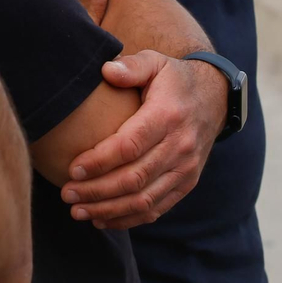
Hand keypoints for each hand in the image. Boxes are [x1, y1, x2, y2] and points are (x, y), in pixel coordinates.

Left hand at [60, 51, 227, 229]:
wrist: (215, 99)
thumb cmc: (174, 80)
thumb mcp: (156, 62)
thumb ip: (132, 66)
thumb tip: (106, 70)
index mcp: (168, 116)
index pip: (130, 145)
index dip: (100, 161)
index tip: (72, 169)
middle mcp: (180, 146)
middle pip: (134, 178)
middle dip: (97, 190)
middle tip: (66, 194)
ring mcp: (186, 169)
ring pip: (144, 199)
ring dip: (108, 210)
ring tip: (78, 210)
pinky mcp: (187, 184)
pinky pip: (156, 209)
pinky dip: (128, 219)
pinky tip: (102, 220)